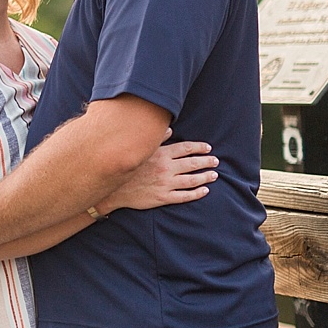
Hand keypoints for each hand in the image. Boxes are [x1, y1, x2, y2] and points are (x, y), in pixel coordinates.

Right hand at [100, 130, 216, 214]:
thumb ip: (156, 139)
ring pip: (192, 180)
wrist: (113, 189)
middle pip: (192, 164)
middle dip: (206, 162)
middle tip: (215, 161)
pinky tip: (204, 191)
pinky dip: (197, 193)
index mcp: (161, 154)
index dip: (199, 147)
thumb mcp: (140, 149)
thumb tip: (169, 129)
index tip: (208, 148)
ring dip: (205, 177)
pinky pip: (185, 196)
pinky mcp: (163, 197)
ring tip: (214, 175)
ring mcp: (165, 184)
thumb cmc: (126, 167)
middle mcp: (166, 168)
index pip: (186, 148)